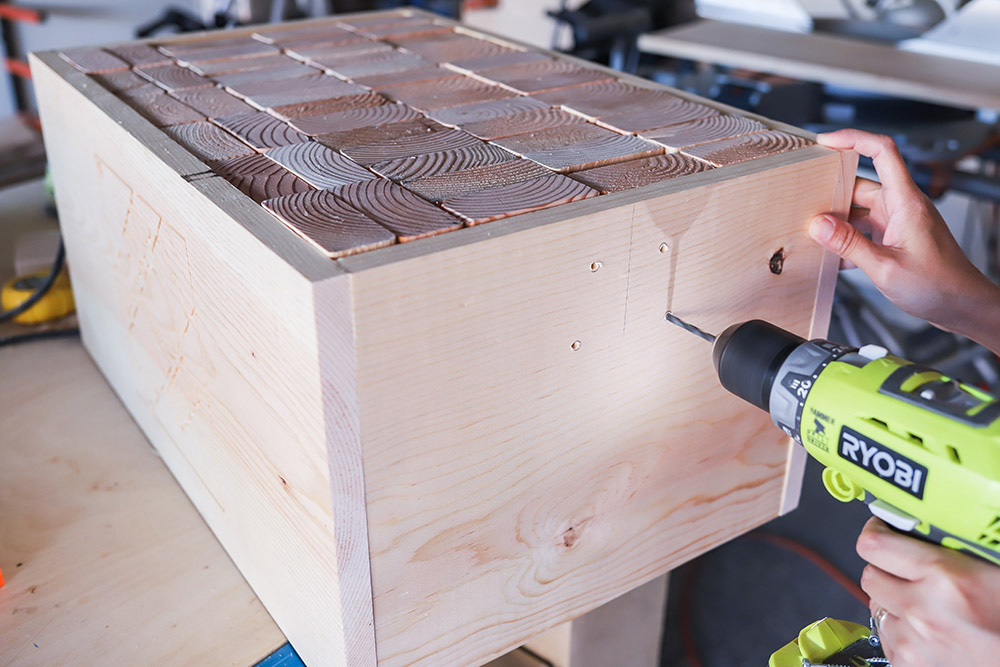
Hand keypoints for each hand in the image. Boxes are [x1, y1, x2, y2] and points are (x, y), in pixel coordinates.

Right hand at [809, 129, 999, 353]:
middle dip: (831, 193)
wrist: (963, 306)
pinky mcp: (895, 238)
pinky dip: (848, 240)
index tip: (825, 141)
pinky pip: (864, 230)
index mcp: (906, 202)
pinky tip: (835, 257)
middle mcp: (902, 206)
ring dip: (838, 222)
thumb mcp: (885, 268)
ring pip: (859, 210)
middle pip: (860, 185)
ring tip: (815, 235)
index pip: (881, 151)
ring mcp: (898, 222)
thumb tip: (819, 225)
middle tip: (805, 203)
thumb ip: (849, 245)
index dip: (853, 139)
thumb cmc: (939, 286)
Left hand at [857, 517, 999, 665]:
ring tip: (923, 601)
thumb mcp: (990, 568)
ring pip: (876, 607)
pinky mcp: (910, 665)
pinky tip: (926, 627)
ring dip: (892, 601)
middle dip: (884, 567)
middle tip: (905, 567)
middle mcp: (922, 610)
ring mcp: (913, 642)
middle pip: (870, 576)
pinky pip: (886, 636)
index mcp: (945, 576)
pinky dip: (900, 629)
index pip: (875, 545)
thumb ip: (953, 548)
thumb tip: (922, 526)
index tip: (882, 529)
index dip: (876, 532)